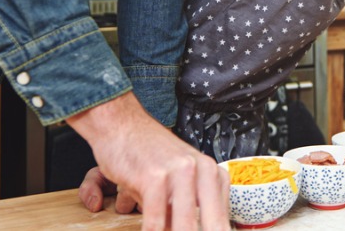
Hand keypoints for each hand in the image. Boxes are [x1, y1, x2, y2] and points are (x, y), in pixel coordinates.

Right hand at [68, 93, 229, 230]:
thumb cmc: (149, 155)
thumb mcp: (178, 178)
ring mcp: (179, 171)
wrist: (122, 124)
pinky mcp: (154, 176)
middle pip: (212, 222)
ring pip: (186, 224)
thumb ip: (190, 204)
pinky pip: (156, 219)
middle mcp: (201, 170)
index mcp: (212, 172)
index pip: (222, 217)